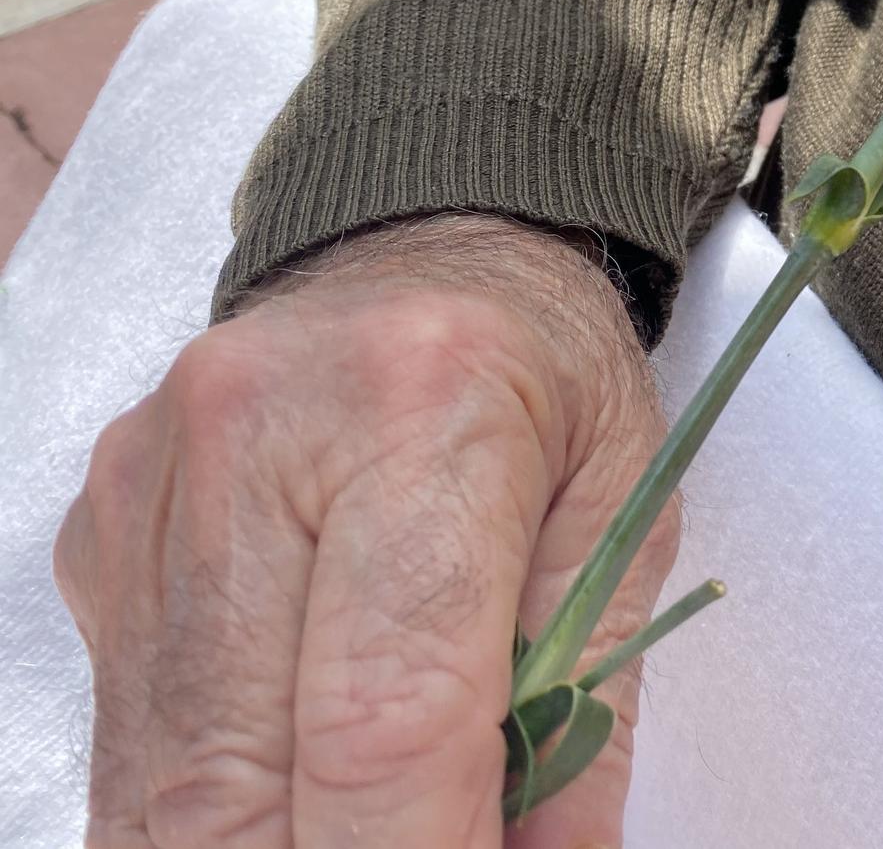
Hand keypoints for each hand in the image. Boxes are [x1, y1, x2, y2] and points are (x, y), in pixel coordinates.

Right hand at [54, 214, 676, 847]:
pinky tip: (295, 797)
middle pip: (239, 782)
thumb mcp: (627, 513)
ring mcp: (157, 495)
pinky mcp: (104, 542)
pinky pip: (134, 744)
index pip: (387, 716)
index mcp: (424, 409)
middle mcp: (257, 442)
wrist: (429, 243)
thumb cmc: (546, 369)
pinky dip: (213, 815)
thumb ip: (587, 714)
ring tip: (372, 831)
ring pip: (163, 791)